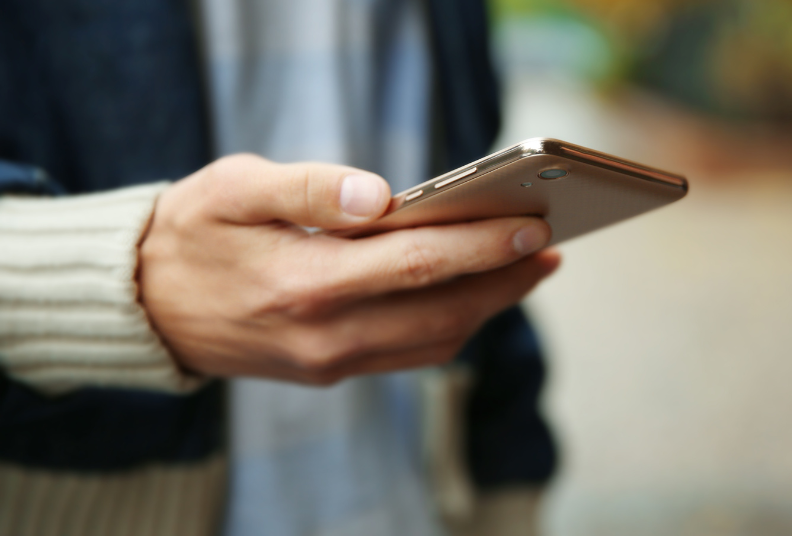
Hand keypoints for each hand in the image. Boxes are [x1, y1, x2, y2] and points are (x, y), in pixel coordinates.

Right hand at [138, 154, 558, 384]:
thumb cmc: (192, 234)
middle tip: (550, 248)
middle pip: (442, 312)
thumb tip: (378, 193)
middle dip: (505, 280)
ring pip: (434, 342)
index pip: (417, 265)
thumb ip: (305, 187)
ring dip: (489, 307)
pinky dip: (453, 327)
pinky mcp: (331, 372)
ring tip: (527, 269)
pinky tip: (475, 296)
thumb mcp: (231, 188)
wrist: (147, 308)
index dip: (482, 247)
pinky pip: (410, 356)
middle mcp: (325, 336)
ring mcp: (330, 363)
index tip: (533, 226)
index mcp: (303, 282)